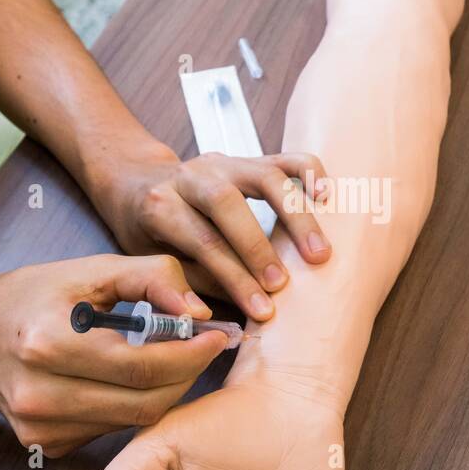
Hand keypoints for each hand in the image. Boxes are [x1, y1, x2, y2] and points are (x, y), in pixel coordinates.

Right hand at [0, 254, 229, 456]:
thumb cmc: (35, 295)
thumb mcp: (92, 269)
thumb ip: (152, 278)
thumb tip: (200, 312)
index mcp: (48, 343)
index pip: (142, 366)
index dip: (191, 354)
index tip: (218, 335)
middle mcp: (40, 394)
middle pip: (144, 402)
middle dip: (186, 375)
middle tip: (203, 348)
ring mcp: (41, 428)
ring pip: (133, 422)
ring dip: (165, 392)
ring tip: (172, 358)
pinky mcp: (46, 445)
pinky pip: (111, 431)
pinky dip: (133, 406)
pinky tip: (130, 380)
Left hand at [96, 142, 331, 321]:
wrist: (141, 183)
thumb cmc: (151, 230)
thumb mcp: (155, 259)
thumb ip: (194, 281)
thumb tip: (231, 312)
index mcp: (162, 204)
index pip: (203, 240)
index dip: (235, 276)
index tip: (262, 307)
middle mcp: (193, 176)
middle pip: (229, 203)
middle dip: (260, 247)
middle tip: (284, 283)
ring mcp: (224, 162)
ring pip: (265, 176)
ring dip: (296, 216)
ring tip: (320, 252)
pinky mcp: (249, 158)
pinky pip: (285, 158)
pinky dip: (309, 172)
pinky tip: (327, 196)